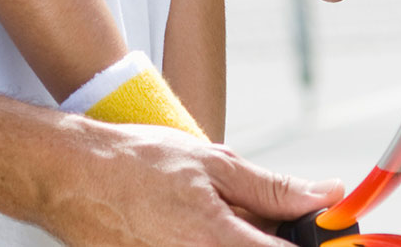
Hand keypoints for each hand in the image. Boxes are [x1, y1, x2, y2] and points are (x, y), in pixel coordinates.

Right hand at [41, 118, 340, 246]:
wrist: (70, 178)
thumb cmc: (132, 165)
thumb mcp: (212, 163)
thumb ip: (273, 188)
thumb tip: (325, 196)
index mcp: (221, 244)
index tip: (331, 237)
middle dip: (275, 242)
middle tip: (269, 220)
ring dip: (245, 242)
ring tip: (225, 220)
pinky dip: (216, 243)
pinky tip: (200, 227)